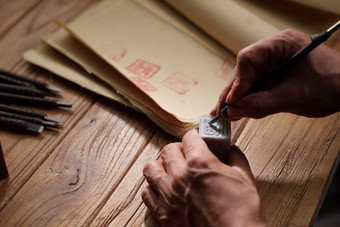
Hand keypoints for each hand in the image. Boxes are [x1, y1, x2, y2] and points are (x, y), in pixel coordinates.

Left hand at [142, 130, 264, 226]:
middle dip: (178, 149)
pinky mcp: (163, 213)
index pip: (188, 137)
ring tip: (171, 170)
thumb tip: (230, 148)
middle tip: (186, 155)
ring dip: (160, 166)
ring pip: (150, 168)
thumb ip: (235, 156)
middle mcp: (179, 176)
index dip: (195, 136)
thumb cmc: (241, 212)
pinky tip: (164, 189)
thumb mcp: (244, 177)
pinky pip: (146, 193)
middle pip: (167, 149)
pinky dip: (153, 188)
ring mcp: (168, 195)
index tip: (197, 139)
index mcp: (199, 163)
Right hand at [211, 29, 339, 119]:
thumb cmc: (334, 84)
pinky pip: (258, 85)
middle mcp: (276, 50)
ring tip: (226, 113)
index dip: (237, 81)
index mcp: (281, 44)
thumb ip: (261, 104)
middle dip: (233, 92)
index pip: (248, 59)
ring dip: (239, 97)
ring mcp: (276, 62)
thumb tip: (235, 110)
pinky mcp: (277, 75)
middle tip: (221, 110)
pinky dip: (249, 98)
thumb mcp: (294, 97)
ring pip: (249, 79)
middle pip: (245, 70)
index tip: (231, 101)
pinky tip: (240, 109)